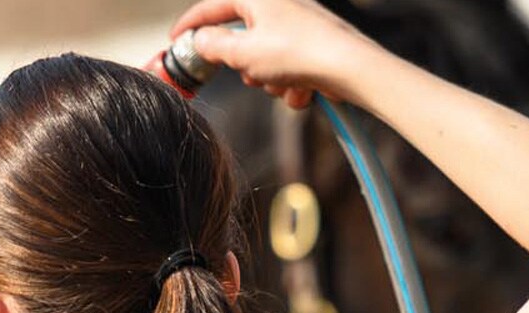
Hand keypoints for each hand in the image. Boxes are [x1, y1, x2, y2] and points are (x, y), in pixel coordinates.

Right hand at [167, 0, 380, 108]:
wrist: (353, 69)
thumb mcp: (244, 53)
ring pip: (264, 60)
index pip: (211, 7)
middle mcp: (279, 6)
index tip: (175, 41)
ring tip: (285, 82)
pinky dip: (291, 84)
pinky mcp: (313, 48)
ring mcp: (298, 26)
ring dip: (270, 80)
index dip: (190, 25)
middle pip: (241, 39)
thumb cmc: (300, 53)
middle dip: (244, 65)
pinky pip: (287, 70)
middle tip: (250, 73)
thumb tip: (201, 41)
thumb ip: (213, 46)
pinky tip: (305, 88)